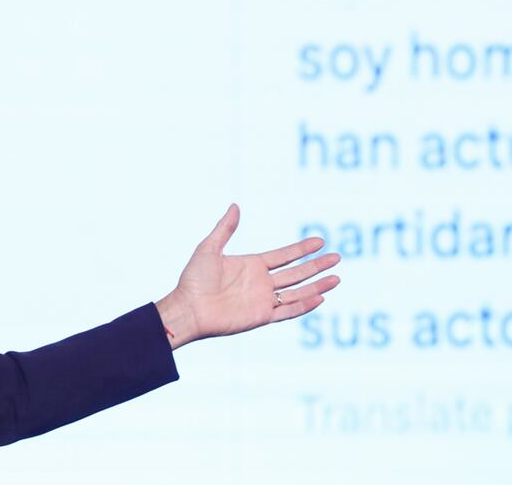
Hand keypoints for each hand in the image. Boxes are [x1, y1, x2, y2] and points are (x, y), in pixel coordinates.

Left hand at [156, 204, 339, 348]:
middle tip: (336, 257)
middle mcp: (260, 283)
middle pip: (296, 272)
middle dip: (316, 265)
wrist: (188, 308)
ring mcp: (262, 300)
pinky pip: (288, 311)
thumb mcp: (209, 248)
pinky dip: (304, 305)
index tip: (319, 241)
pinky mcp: (261, 316)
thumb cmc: (194, 279)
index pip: (284, 255)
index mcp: (251, 265)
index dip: (301, 249)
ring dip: (316, 285)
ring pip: (297, 292)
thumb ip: (225, 228)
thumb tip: (235, 206)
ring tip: (336, 277)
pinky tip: (320, 297)